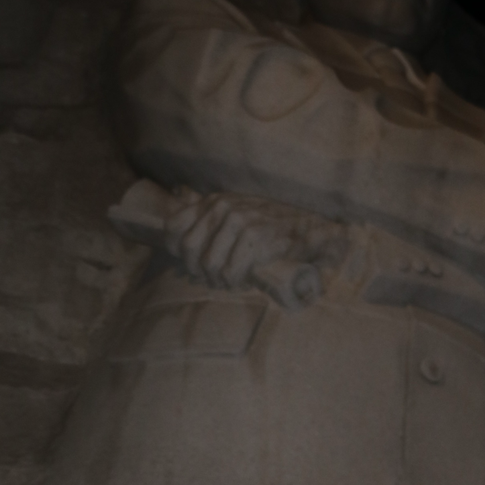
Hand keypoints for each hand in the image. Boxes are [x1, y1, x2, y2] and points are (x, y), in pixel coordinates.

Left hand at [163, 189, 346, 298]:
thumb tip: (179, 215)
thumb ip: (210, 215)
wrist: (310, 230)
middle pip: (187, 249)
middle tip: (214, 278)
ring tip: (230, 282)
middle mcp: (223, 207)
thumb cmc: (272, 227)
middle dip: (197, 270)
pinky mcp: (254, 238)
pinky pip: (229, 272)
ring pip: (208, 264)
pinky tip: (242, 282)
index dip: (177, 251)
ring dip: (218, 280)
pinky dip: (234, 282)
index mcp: (215, 201)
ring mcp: (239, 221)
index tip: (193, 264)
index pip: (174, 227)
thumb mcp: (238, 212)